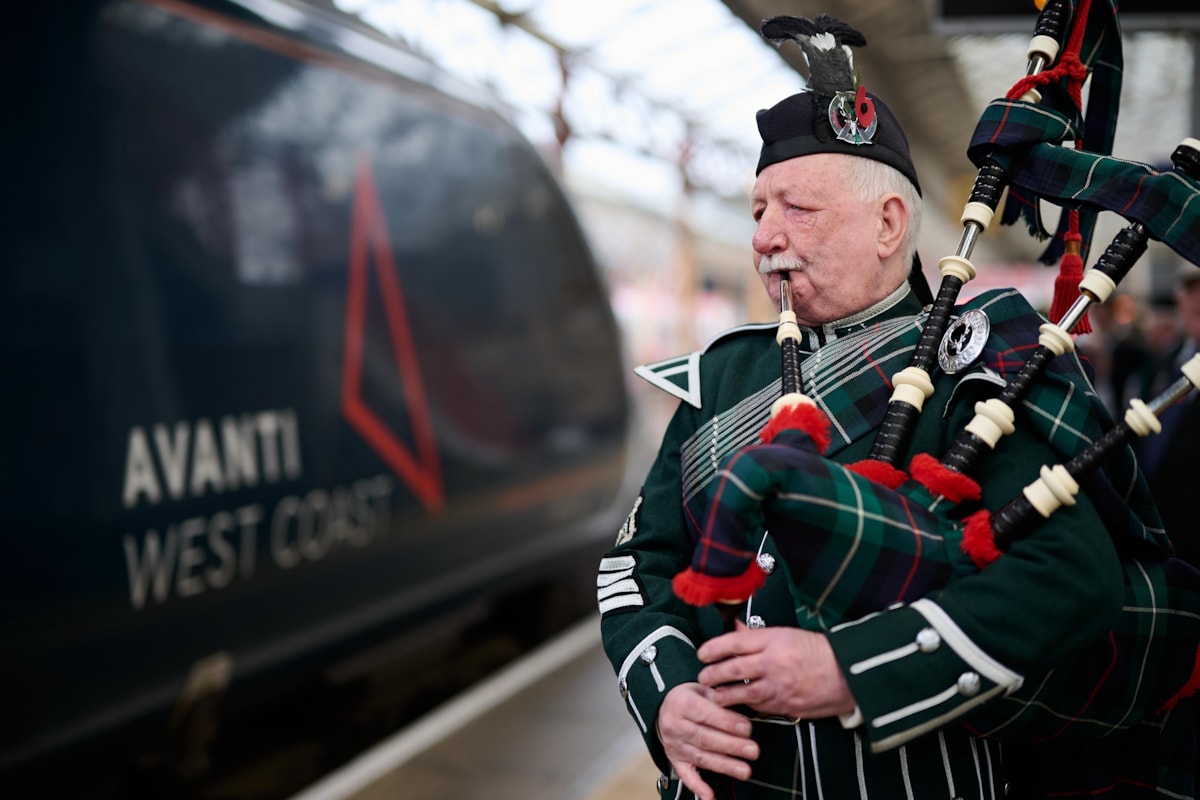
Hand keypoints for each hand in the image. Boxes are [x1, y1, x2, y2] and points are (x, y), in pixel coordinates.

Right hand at [656, 682, 759, 799]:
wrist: (664, 707)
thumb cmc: (689, 697)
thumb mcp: (702, 688)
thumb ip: (720, 697)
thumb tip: (743, 704)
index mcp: (682, 703)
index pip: (705, 714)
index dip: (727, 722)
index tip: (747, 728)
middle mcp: (676, 725)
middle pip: (705, 738)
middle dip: (731, 746)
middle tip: (752, 750)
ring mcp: (675, 745)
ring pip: (701, 757)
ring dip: (724, 765)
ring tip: (745, 770)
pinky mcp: (676, 760)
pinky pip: (686, 775)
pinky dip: (698, 787)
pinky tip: (710, 796)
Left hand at [696, 622, 855, 719]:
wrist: (847, 673)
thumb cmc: (817, 651)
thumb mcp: (787, 634)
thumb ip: (757, 635)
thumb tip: (734, 629)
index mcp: (774, 640)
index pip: (734, 642)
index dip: (713, 648)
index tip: (702, 653)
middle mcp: (773, 663)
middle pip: (733, 669)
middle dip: (712, 674)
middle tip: (702, 677)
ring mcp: (778, 686)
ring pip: (741, 694)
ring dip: (722, 695)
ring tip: (713, 695)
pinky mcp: (784, 706)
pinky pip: (757, 707)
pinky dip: (745, 706)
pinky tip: (736, 705)